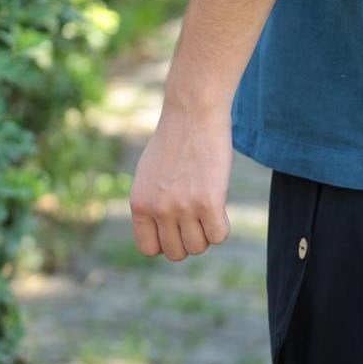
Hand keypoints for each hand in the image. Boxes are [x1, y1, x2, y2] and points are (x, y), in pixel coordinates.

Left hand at [129, 103, 232, 261]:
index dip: (166, 241)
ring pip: (199, 246)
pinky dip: (223, 225)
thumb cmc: (174, 138)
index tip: (177, 226)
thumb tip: (163, 232)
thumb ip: (152, 203)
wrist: (193, 110)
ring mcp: (183, 207)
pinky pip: (219, 235)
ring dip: (206, 231)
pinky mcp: (209, 201)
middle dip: (188, 238)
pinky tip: (221, 205)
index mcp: (139, 204)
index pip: (149, 250)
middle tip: (197, 215)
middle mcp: (159, 209)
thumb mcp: (149, 174)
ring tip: (208, 205)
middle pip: (177, 253)